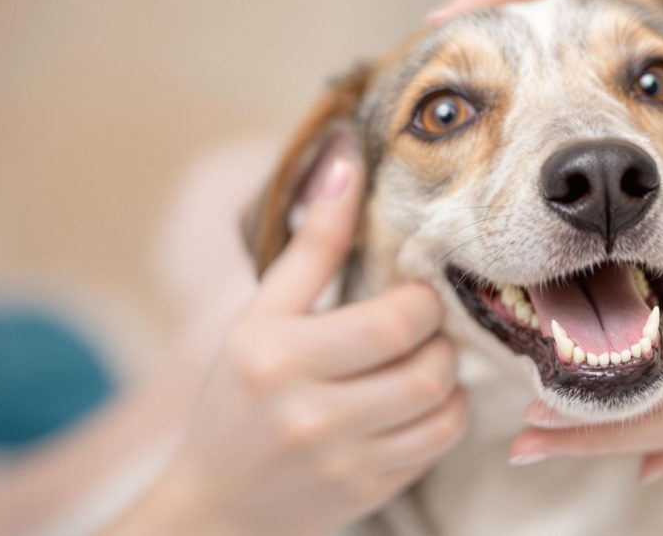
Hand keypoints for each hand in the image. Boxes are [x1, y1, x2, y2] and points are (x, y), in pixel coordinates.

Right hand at [114, 141, 468, 535]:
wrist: (215, 506)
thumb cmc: (235, 398)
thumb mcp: (258, 316)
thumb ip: (311, 244)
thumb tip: (346, 160)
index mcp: (280, 358)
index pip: (394, 322)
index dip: (423, 300)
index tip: (412, 292)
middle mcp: (313, 417)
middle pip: (429, 368)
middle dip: (440, 339)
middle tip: (421, 327)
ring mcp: (345, 464)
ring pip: (445, 410)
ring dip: (447, 378)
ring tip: (421, 362)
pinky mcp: (369, 494)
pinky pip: (436, 448)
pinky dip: (441, 417)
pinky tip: (416, 404)